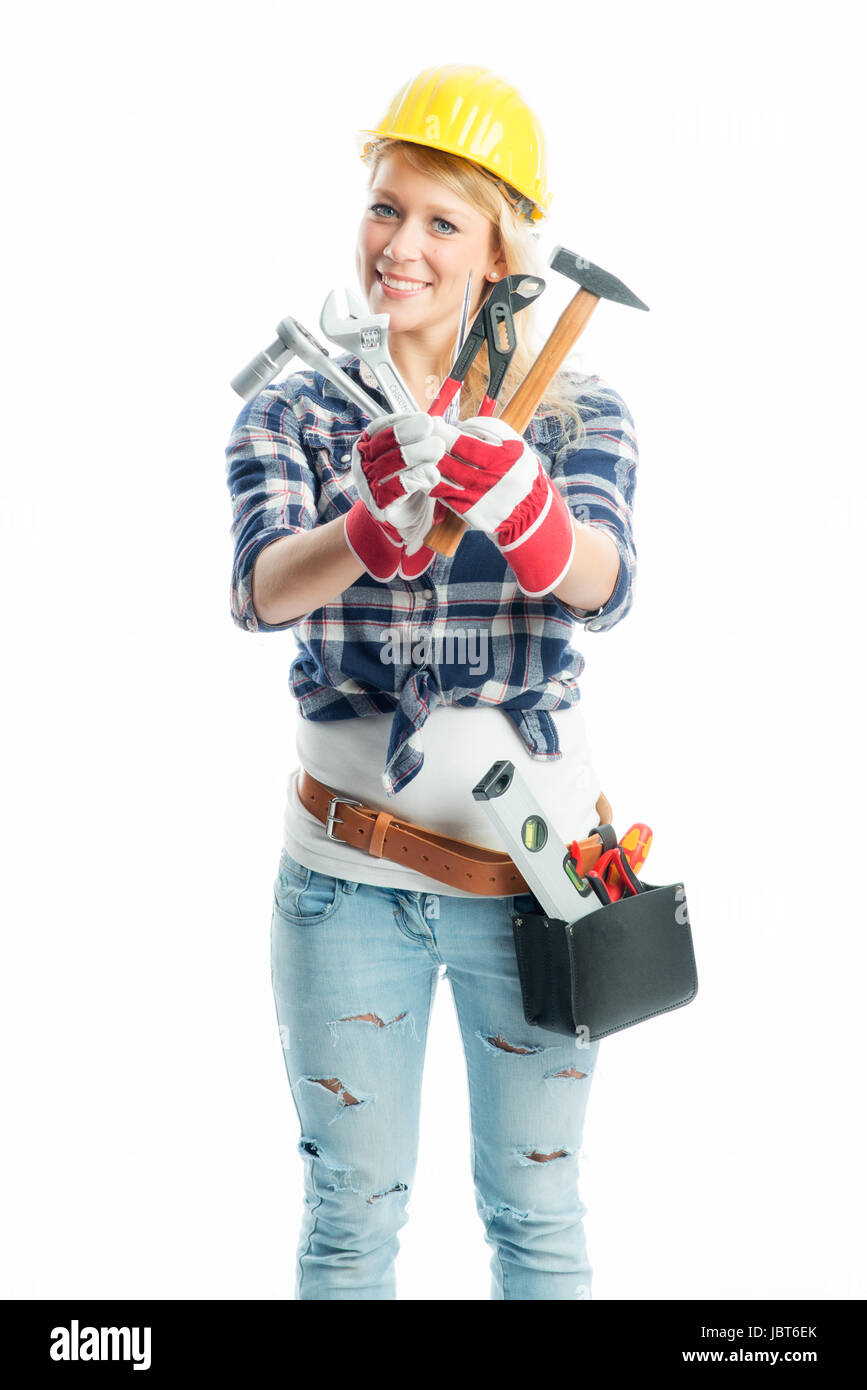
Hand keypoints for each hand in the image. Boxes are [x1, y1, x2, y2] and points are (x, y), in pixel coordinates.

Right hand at [345, 412, 451, 581]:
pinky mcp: (378, 504)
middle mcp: (363, 462)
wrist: (402, 520)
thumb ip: (424, 440)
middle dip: (412, 435)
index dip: (404, 421)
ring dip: (417, 455)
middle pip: (385, 443)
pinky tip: (433, 474)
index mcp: (368, 445)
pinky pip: (396, 488)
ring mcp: (367, 483)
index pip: (381, 427)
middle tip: (435, 434)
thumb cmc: (409, 482)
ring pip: (390, 464)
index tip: (426, 420)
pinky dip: (417, 479)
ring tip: (438, 450)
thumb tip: (438, 422)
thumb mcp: (415, 457)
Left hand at [429, 415, 574, 596]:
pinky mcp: (474, 516)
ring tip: (423, 455)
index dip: (445, 432)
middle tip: (422, 438)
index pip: (466, 443)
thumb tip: (457, 424)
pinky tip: (430, 474)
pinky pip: (446, 497)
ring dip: (430, 467)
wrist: (531, 511)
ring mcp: (483, 501)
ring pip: (445, 481)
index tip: (434, 423)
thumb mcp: (514, 443)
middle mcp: (495, 481)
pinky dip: (435, 484)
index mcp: (508, 458)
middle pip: (451, 462)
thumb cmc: (518, 469)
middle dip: (432, 447)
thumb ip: (488, 429)